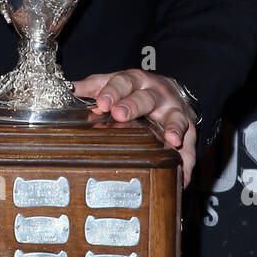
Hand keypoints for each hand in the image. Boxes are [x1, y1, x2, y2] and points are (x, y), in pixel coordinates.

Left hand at [72, 70, 197, 186]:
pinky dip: (187, 160)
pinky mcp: (187, 129)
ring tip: (172, 140)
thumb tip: (67, 88)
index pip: (123, 82)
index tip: (102, 102)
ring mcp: (174, 111)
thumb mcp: (114, 82)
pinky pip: (189, 146)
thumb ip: (94, 86)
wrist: (169, 90)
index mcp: (135, 81)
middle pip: (146, 98)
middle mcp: (156, 94)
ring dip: (173, 128)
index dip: (112, 91)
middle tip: (120, 114)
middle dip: (134, 106)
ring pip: (175, 118)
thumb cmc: (135, 89)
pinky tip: (183, 175)